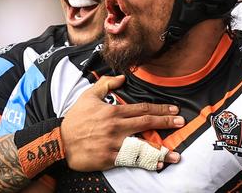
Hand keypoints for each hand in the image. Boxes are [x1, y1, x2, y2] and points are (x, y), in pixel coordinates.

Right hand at [60, 75, 182, 170]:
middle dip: (165, 122)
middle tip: (181, 123)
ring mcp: (114, 143)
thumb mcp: (88, 96)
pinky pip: (131, 160)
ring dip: (160, 150)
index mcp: (114, 111)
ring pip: (141, 145)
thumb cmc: (75, 119)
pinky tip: (157, 165)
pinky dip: (144, 163)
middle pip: (146, 123)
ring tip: (175, 154)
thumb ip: (105, 84)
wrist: (60, 141)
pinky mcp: (110, 158)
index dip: (160, 109)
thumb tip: (122, 78)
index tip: (174, 110)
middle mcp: (117, 126)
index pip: (142, 109)